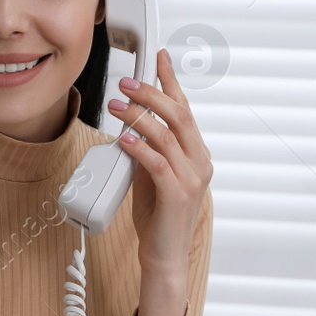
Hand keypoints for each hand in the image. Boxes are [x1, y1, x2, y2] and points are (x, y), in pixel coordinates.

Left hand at [106, 47, 214, 279]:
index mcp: (197, 155)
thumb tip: (132, 127)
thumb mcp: (153, 176)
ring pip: (166, 135)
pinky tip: (124, 139)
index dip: (172, 82)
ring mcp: (191, 179)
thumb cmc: (159, 220)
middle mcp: (200, 163)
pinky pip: (157, 162)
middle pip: (179, 116)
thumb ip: (149, 151)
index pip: (185, 110)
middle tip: (125, 84)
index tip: (160, 59)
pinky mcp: (177, 194)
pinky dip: (139, 146)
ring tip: (116, 108)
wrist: (164, 257)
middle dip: (151, 94)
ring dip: (138, 117)